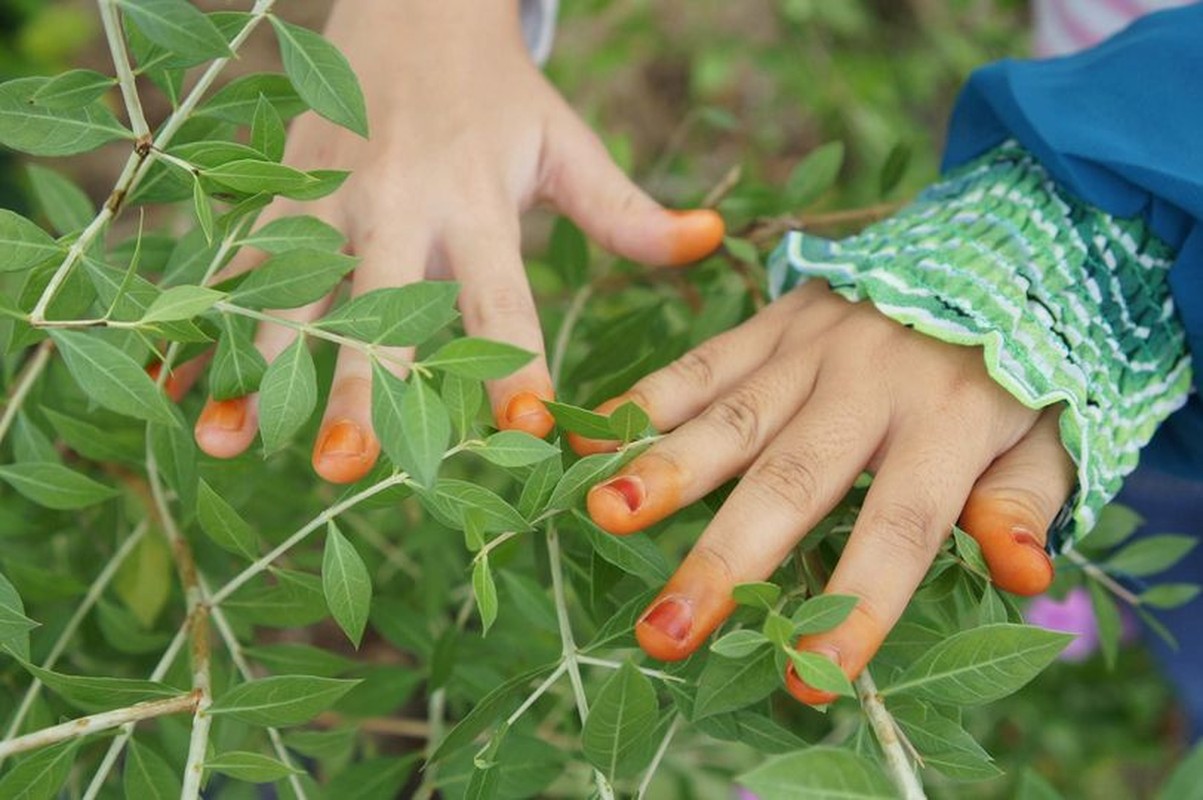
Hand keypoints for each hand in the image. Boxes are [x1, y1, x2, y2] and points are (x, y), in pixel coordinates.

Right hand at [190, 0, 723, 481]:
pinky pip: (232, 260)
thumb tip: (712, 242)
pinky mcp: (277, 186)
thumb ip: (628, 210)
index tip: (529, 432)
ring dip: (259, 364)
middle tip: (350, 467)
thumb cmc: (499, 97)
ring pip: (286, 288)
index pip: (501, 299)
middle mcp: (396, 205)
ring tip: (233, 441)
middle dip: (365, 386)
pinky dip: (203, 321)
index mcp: (475, 200)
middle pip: (380, 307)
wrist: (413, 4)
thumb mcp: (566, 145)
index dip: (516, 365)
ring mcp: (325, 196)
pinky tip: (179, 386)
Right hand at [575, 280, 1073, 703]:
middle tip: (666, 632)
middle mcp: (869, 385)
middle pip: (791, 482)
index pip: (899, 527)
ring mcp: (812, 349)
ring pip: (731, 417)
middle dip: (724, 560)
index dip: (858, 606)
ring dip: (663, 469)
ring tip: (602, 516)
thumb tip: (1024, 576)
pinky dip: (645, 398)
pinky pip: (703, 362)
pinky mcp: (773, 323)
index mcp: (946, 423)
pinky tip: (591, 435)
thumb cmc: (1011, 369)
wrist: (985, 248)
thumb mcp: (1049, 434)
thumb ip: (1026, 501)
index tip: (812, 681)